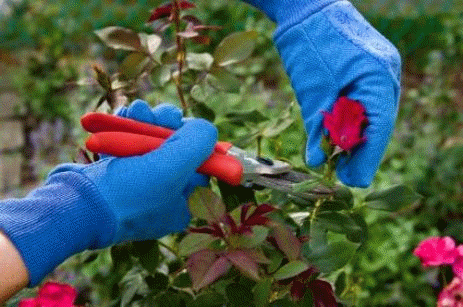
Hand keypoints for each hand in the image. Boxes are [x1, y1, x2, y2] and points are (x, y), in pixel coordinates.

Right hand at [50, 100, 216, 243]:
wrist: (74, 205)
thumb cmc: (128, 192)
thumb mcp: (174, 166)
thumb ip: (198, 142)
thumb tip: (204, 128)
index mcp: (184, 203)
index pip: (201, 165)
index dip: (195, 141)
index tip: (184, 126)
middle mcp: (164, 195)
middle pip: (176, 150)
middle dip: (166, 125)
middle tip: (158, 114)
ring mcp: (138, 184)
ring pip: (151, 142)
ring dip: (145, 120)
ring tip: (136, 110)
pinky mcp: (116, 173)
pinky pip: (129, 144)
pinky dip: (126, 126)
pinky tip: (122, 115)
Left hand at [244, 0, 400, 186]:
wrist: (306, 7)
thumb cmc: (308, 45)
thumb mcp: (311, 91)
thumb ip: (316, 127)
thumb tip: (316, 160)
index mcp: (377, 77)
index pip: (379, 127)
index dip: (367, 158)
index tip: (355, 182)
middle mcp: (386, 74)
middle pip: (378, 123)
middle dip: (361, 151)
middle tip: (344, 176)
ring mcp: (380, 69)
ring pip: (372, 114)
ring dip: (356, 137)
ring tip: (340, 160)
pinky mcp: (369, 69)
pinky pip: (365, 101)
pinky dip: (353, 120)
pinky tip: (340, 136)